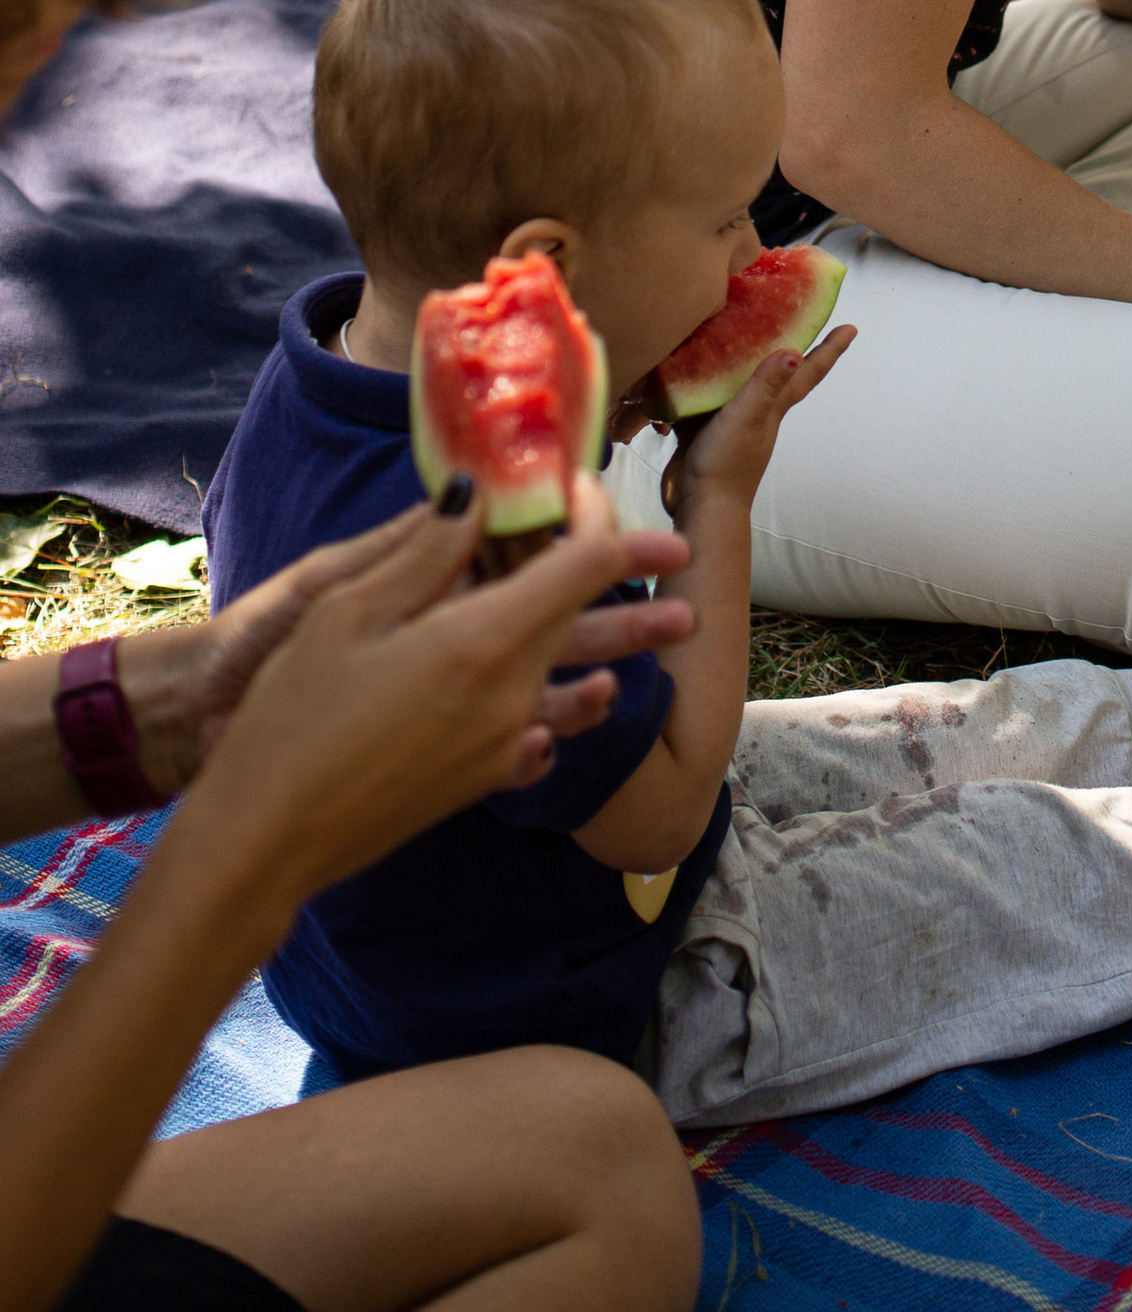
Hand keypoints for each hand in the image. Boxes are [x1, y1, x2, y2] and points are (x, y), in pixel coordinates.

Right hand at [119, 504, 696, 802]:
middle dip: (624, 573)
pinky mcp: (481, 781)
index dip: (600, 514)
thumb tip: (478, 495)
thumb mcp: (345, 614)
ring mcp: (501, 747)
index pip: (585, 562)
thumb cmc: (290, 720)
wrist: (263, 841)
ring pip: (573, 675)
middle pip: (587, 618)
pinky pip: (543, 733)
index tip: (585, 485)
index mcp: (482, 642)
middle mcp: (509, 697)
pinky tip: (576, 698)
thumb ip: (424, 552)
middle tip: (672, 548)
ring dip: (619, 645)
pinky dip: (566, 707)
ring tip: (670, 624)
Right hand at [663, 326, 853, 519]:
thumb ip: (766, 387)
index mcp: (773, 407)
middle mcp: (758, 412)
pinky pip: (706, 397)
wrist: (699, 509)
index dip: (829, 349)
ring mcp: (732, 423)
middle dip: (789, 347)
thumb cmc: (726, 465)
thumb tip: (795, 353)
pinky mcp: (703, 431)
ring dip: (742, 360)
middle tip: (795, 317)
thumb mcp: (747, 419)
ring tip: (740, 331)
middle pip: (779, 373)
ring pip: (742, 383)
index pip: (807, 372)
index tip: (851, 328)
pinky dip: (702, 381)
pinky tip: (690, 367)